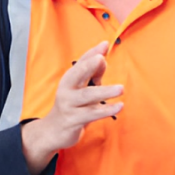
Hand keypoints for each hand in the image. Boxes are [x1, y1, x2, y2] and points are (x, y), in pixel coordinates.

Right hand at [21, 42, 122, 174]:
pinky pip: (91, 114)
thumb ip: (93, 73)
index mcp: (69, 79)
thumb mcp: (82, 87)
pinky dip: (106, 111)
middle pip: (77, 74)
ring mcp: (69, 105)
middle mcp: (67, 90)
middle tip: (101, 59)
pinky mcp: (74, 120)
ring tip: (120, 89)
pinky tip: (119, 107)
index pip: (81, 62)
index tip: (104, 45)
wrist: (54, 130)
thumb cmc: (73, 105)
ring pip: (87, 96)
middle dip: (88, 65)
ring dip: (104, 91)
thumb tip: (103, 59)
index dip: (92, 53)